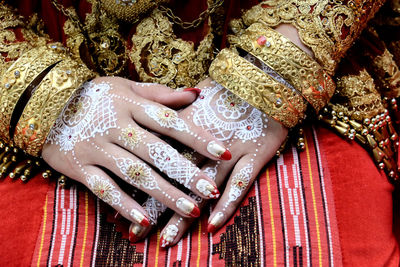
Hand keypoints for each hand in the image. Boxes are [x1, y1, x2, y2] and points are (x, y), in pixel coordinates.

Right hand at [42, 76, 231, 229]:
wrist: (45, 103)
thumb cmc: (95, 96)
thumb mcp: (125, 87)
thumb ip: (160, 94)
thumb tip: (196, 94)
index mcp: (130, 104)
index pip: (170, 121)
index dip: (197, 137)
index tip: (222, 152)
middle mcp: (116, 126)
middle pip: (156, 152)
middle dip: (185, 173)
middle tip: (211, 191)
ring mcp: (97, 147)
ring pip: (135, 173)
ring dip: (164, 193)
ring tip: (190, 209)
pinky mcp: (80, 166)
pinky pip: (104, 188)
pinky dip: (123, 204)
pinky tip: (144, 220)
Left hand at [129, 78, 287, 245]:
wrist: (267, 79)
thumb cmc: (228, 87)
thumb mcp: (194, 96)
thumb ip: (170, 111)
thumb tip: (146, 124)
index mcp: (182, 126)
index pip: (152, 161)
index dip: (135, 185)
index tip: (117, 206)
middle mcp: (201, 142)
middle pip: (171, 180)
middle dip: (152, 208)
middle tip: (135, 235)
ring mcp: (229, 149)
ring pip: (201, 186)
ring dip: (183, 215)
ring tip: (167, 240)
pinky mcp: (254, 154)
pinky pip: (239, 184)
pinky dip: (226, 204)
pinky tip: (212, 224)